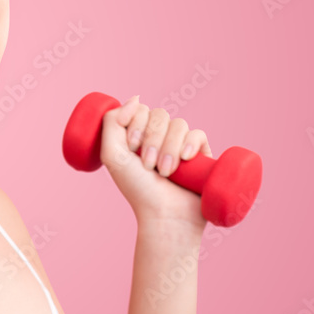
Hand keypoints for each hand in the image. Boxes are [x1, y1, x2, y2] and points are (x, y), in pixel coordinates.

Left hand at [99, 95, 212, 236]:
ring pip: (178, 123)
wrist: (164, 215)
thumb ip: (112, 122)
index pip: (141, 109)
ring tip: (165, 172)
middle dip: (152, 140)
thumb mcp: (112, 155)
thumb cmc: (137, 189)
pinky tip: (186, 160)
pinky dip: (190, 144)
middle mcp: (160, 137)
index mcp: (138, 134)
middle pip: (160, 114)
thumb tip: (135, 98)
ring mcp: (181, 144)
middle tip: (147, 166)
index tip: (132, 148)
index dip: (137, 124)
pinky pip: (198, 133)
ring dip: (168, 148)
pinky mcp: (201, 153)